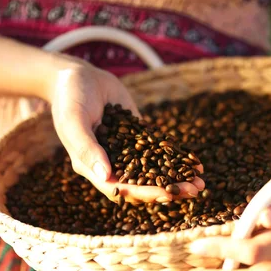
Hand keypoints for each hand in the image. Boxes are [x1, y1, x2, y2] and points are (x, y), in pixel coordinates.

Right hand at [46, 55, 203, 202]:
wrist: (78, 75)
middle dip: (169, 189)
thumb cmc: (70, 99)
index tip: (169, 195)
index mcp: (93, 168)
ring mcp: (127, 151)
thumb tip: (107, 178)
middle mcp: (111, 164)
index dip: (146, 193)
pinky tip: (196, 163)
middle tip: (194, 190)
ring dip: (176, 179)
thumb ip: (88, 149)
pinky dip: (176, 159)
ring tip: (200, 182)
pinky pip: (159, 152)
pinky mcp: (138, 137)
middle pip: (142, 185)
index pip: (122, 189)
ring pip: (154, 172)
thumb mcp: (74, 122)